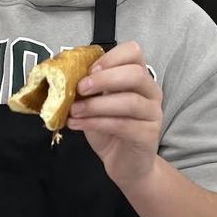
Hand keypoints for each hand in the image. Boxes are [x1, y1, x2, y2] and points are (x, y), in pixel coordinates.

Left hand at [67, 41, 161, 187]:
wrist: (124, 164)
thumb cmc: (109, 129)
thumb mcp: (95, 102)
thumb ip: (88, 87)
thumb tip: (62, 73)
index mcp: (139, 77)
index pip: (134, 52)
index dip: (110, 58)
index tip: (88, 70)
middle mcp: (151, 92)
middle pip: (135, 74)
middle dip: (104, 79)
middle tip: (80, 89)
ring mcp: (153, 114)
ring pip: (129, 102)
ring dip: (96, 105)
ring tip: (73, 111)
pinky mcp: (148, 135)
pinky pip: (123, 125)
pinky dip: (96, 123)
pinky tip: (77, 125)